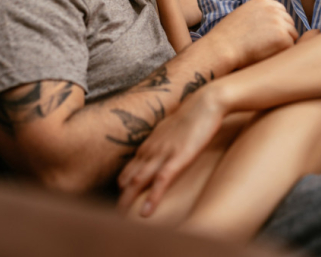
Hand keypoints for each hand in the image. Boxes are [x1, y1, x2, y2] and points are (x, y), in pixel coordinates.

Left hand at [117, 86, 223, 217]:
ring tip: (121, 217)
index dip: (123, 183)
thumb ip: (164, 140)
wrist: (206, 102)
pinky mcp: (178, 158)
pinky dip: (152, 198)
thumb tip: (162, 149)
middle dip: (121, 196)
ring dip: (129, 200)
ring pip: (139, 180)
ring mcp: (163, 153)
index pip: (130, 166)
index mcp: (150, 142)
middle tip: (115, 215)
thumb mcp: (173, 128)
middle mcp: (151, 148)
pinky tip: (146, 213)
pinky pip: (161, 181)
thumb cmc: (193, 114)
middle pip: (129, 176)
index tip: (120, 198)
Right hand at [205, 0, 298, 72]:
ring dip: (282, 44)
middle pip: (289, 23)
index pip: (281, 11)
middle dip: (282, 34)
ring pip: (292, 35)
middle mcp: (273, 9)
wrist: (222, 47)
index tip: (268, 35)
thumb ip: (259, 15)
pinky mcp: (283, 38)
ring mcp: (279, 22)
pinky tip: (266, 55)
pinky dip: (281, 53)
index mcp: (262, 2)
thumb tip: (273, 25)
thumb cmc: (228, 37)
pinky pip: (290, 48)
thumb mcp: (243, 15)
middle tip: (266, 46)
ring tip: (264, 51)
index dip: (277, 25)